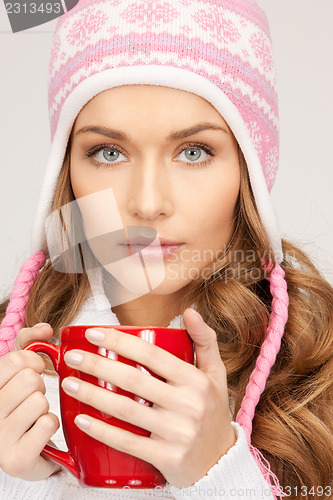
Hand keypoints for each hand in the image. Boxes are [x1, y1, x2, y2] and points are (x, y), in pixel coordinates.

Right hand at [0, 324, 61, 479]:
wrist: (25, 453)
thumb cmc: (21, 405)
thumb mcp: (19, 371)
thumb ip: (29, 343)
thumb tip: (45, 328)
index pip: (15, 360)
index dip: (34, 361)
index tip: (34, 370)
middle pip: (29, 379)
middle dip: (39, 386)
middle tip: (34, 397)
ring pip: (39, 401)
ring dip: (45, 407)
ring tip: (34, 417)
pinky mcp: (16, 460)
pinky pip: (47, 424)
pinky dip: (51, 425)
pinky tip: (39, 433)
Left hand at [61, 309, 236, 487]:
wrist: (222, 461)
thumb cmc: (212, 411)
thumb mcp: (216, 374)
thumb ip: (205, 340)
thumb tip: (191, 311)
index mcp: (196, 381)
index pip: (152, 355)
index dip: (120, 341)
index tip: (93, 333)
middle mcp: (189, 405)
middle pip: (133, 380)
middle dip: (97, 364)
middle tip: (72, 356)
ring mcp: (177, 433)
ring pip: (126, 410)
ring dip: (92, 395)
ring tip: (68, 383)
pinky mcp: (167, 458)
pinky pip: (128, 443)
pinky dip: (102, 430)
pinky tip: (82, 419)